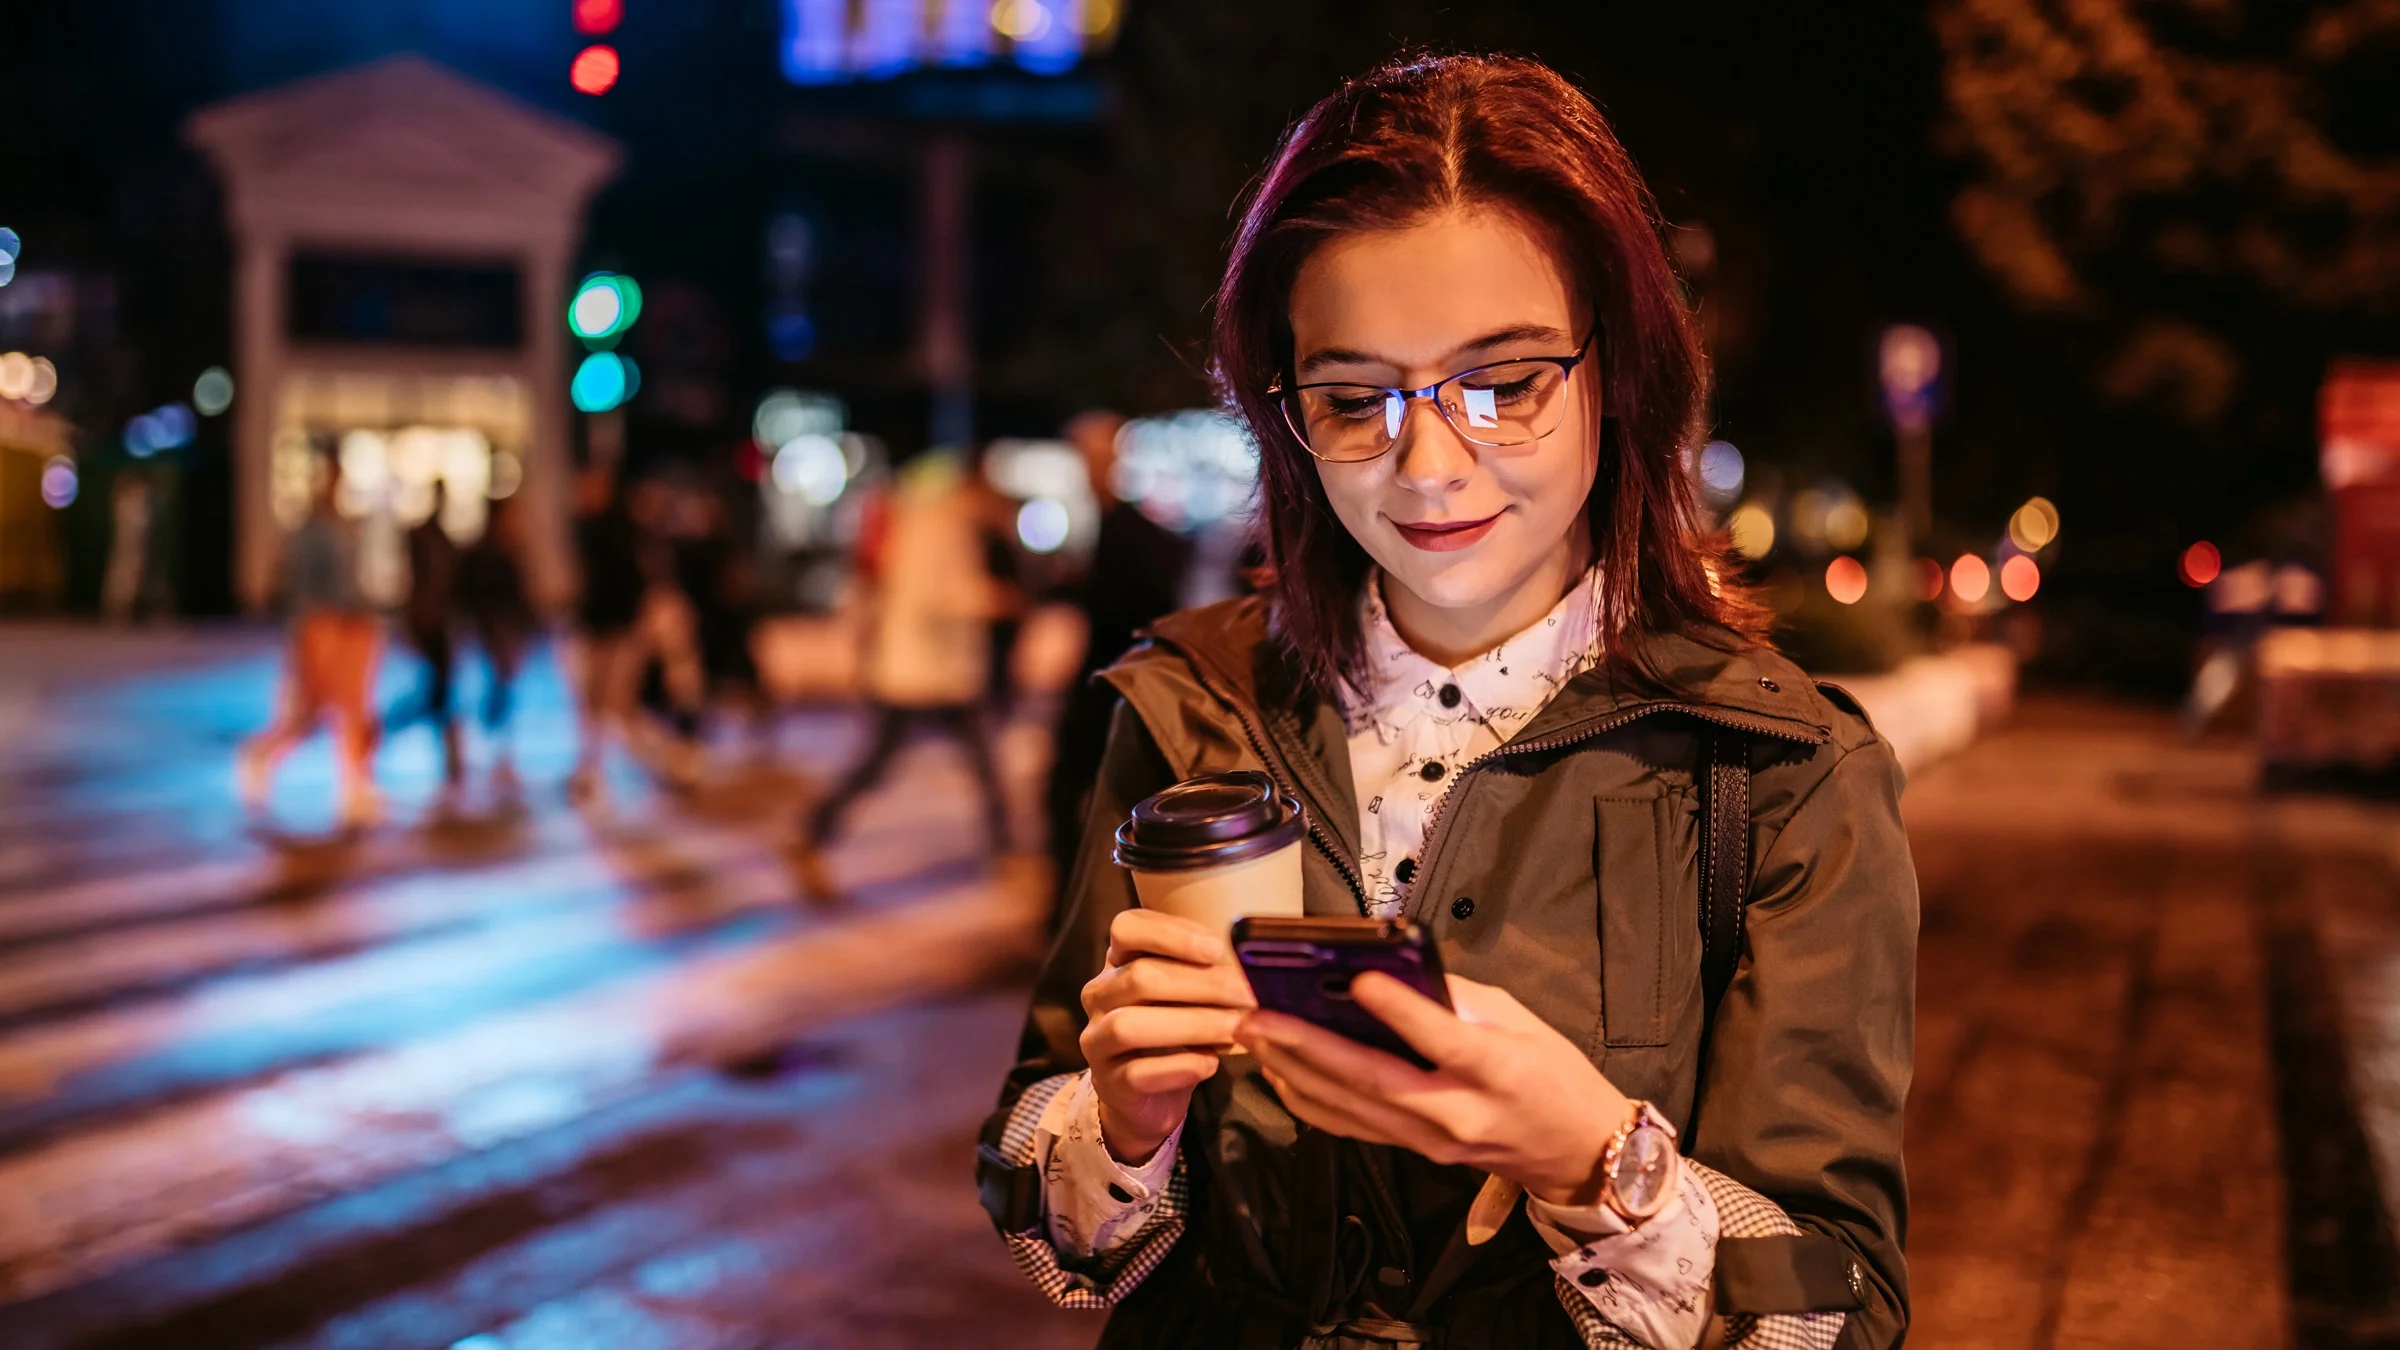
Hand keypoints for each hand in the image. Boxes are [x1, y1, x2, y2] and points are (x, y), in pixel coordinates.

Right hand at [1077, 908, 1257, 1166]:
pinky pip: (1136, 1073)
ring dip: (1192, 1024)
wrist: (1154, 1095)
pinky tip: (1210, 1064)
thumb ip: (1208, 972)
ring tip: (1234, 1029)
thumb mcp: (1190, 994)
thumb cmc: (1179, 1032)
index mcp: (1120, 961)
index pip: (1127, 928)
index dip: (1170, 934)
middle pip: (1140, 977)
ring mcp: (1097, 1040)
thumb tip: (1253, 966)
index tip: (1216, 949)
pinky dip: (1179, 1066)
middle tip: (1247, 995)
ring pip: (1130, 1024)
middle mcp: (1100, 995)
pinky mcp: (1107, 1083)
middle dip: (1202, 984)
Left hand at [1235, 973, 1631, 1206]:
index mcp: (1494, 1071)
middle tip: (1258, 1015)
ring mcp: (1430, 1139)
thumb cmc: (1553, 1076)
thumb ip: (1458, 996)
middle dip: (1307, 1046)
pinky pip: (1352, 1127)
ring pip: (1350, 1107)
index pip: (1439, 1037)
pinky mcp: (1414, 1151)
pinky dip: (1309, 1101)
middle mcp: (1456, 1112)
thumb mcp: (1521, 1020)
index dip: (1397, 1009)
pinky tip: (1280, 1072)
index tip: (1357, 977)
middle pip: (1372, 1080)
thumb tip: (1396, 969)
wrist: (1576, 1152)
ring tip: (1254, 1036)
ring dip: (1294, 1072)